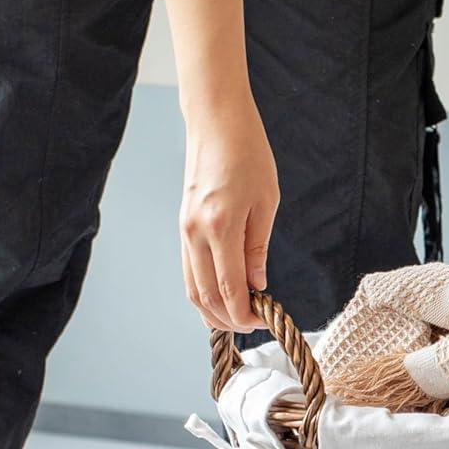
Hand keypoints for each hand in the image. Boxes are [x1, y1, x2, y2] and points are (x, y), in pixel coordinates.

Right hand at [180, 91, 278, 331]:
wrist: (216, 123)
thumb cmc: (248, 155)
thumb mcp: (266, 202)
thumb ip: (258, 248)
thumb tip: (257, 285)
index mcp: (221, 228)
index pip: (229, 289)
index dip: (246, 314)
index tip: (264, 321)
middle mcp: (195, 234)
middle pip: (205, 296)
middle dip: (229, 319)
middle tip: (254, 325)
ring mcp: (184, 231)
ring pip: (191, 287)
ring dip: (211, 310)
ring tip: (237, 318)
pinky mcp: (182, 226)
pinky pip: (187, 270)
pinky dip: (202, 290)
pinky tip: (220, 296)